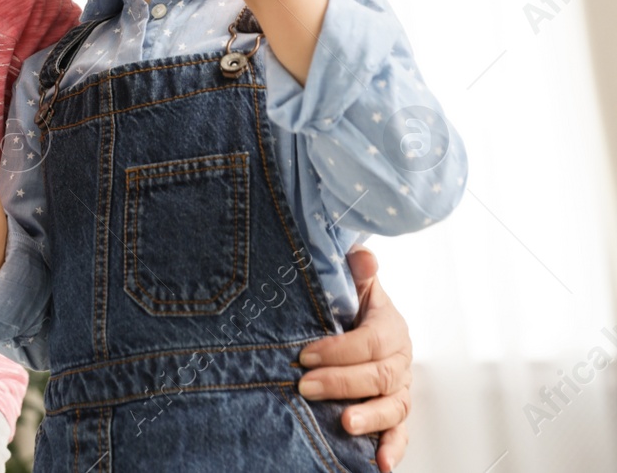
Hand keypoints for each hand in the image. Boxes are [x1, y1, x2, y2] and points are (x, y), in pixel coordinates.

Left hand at [297, 246, 412, 470]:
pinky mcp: (394, 416)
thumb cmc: (351, 308)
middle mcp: (401, 363)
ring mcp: (400, 392)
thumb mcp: (354, 286)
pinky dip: (392, 450)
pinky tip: (378, 465)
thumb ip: (359, 272)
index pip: (371, 341)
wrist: (361, 327)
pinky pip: (399, 435)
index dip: (340, 350)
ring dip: (369, 418)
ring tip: (345, 424)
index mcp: (391, 329)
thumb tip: (362, 256)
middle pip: (379, 376)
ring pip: (393, 408)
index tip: (305, 355)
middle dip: (342, 382)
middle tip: (306, 386)